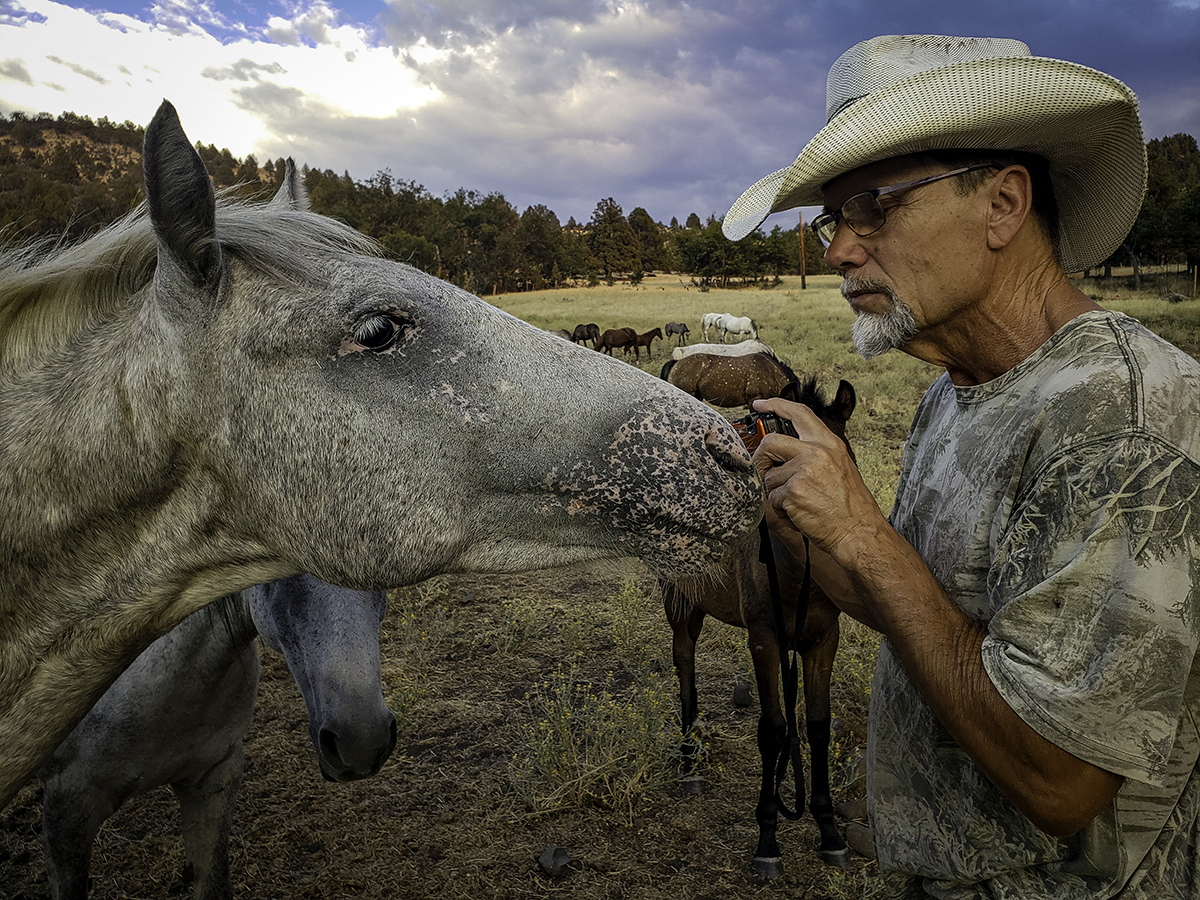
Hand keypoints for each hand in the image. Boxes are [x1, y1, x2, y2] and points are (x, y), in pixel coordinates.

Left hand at [750, 397, 885, 564]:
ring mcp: (804, 471)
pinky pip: (772, 497)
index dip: (776, 404)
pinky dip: (780, 508)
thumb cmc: (849, 506)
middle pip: (770, 442)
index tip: (760, 404)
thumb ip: (814, 454)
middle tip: (767, 472)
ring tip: (799, 502)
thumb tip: (785, 451)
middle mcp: (817, 452)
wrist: (858, 530)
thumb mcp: (839, 467)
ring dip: (777, 492)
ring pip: (770, 475)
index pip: (799, 413)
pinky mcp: (793, 491)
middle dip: (763, 459)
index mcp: (829, 444)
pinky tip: (799, 512)